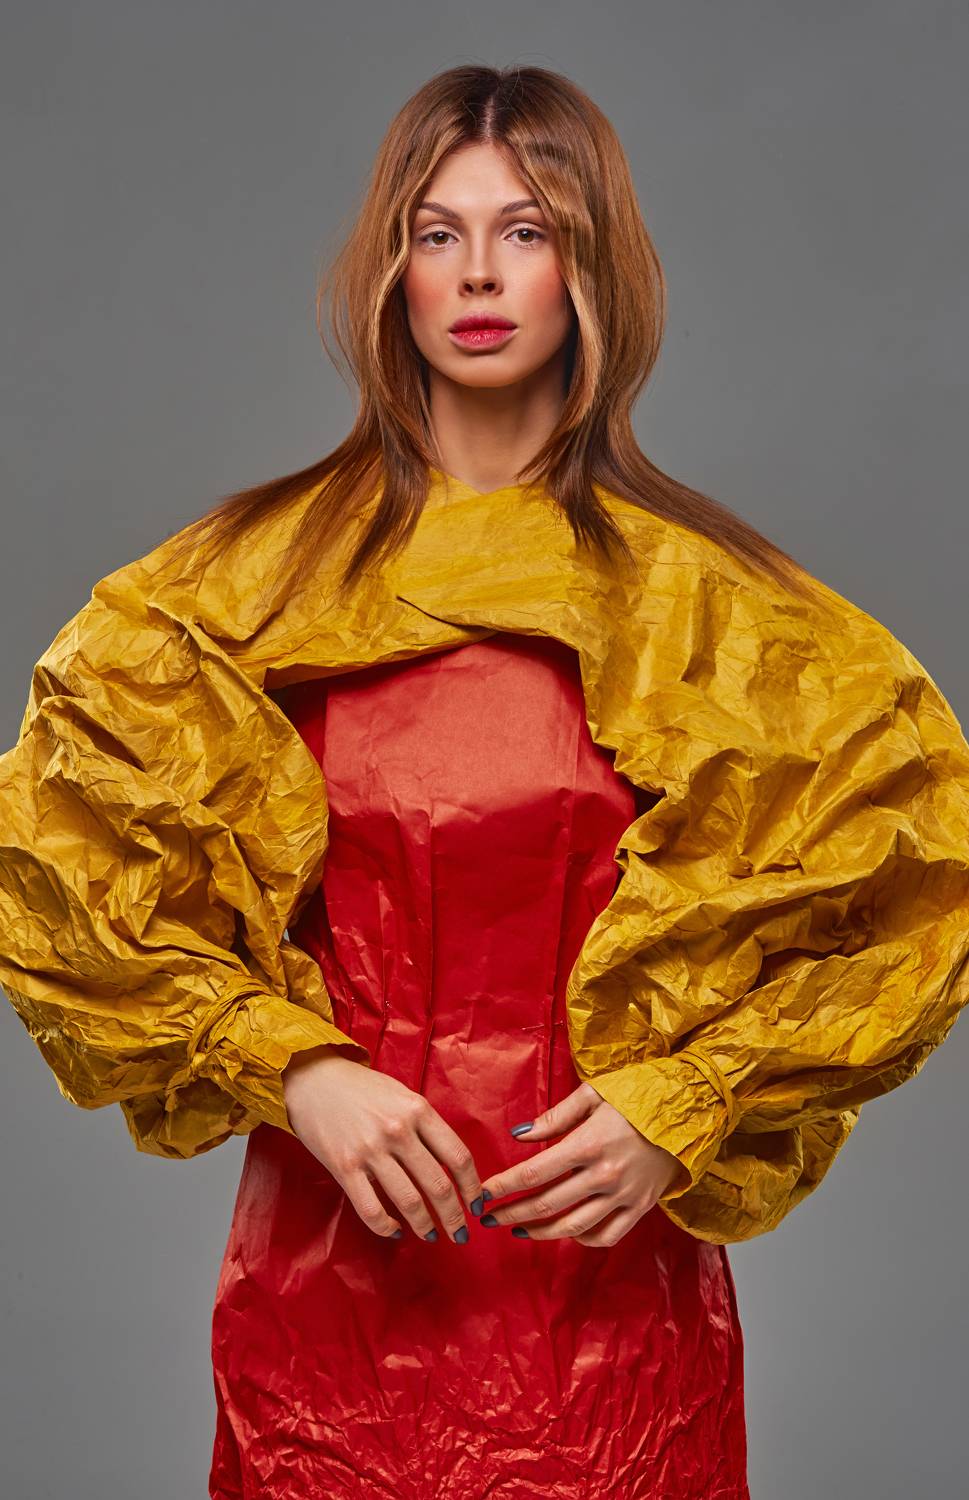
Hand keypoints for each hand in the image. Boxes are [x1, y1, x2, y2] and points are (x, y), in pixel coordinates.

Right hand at [282, 1049, 483, 1244]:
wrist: (313, 1079)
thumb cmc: (362, 1088)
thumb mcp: (403, 1095)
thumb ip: (426, 1125)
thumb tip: (450, 1164)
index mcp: (418, 1110)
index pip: (458, 1157)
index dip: (473, 1188)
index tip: (476, 1204)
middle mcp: (398, 1130)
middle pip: (439, 1185)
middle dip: (454, 1217)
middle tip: (460, 1233)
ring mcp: (371, 1150)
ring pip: (409, 1201)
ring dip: (425, 1226)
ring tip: (431, 1235)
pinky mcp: (345, 1167)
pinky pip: (371, 1209)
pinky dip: (386, 1227)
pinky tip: (395, 1230)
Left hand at [476, 1081, 684, 1246]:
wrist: (688, 1110)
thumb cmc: (636, 1096)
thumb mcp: (593, 1095)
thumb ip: (554, 1117)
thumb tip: (518, 1135)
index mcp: (588, 1144)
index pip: (533, 1173)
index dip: (503, 1186)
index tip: (483, 1193)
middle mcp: (604, 1175)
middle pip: (546, 1204)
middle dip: (511, 1213)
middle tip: (488, 1218)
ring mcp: (623, 1196)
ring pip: (572, 1227)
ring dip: (539, 1232)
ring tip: (518, 1231)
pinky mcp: (640, 1208)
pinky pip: (606, 1236)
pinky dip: (582, 1239)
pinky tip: (565, 1231)